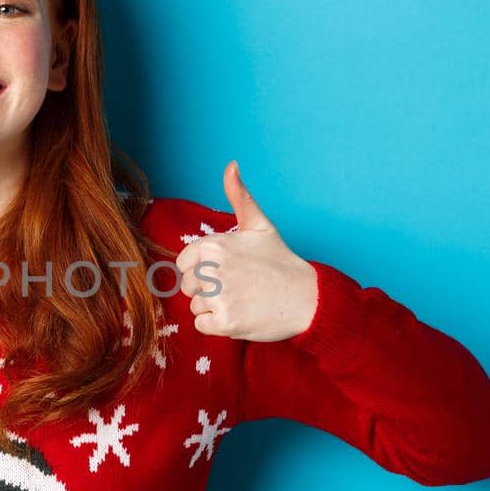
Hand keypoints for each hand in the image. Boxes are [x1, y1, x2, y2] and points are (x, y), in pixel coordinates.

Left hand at [175, 160, 319, 341]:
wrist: (306, 298)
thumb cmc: (280, 262)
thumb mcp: (259, 225)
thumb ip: (240, 196)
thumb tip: (231, 165)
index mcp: (213, 246)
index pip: (183, 264)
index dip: (201, 270)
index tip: (226, 271)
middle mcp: (212, 269)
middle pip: (187, 287)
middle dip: (207, 290)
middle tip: (238, 287)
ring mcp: (218, 296)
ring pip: (195, 307)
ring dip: (214, 309)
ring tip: (241, 300)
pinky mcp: (225, 321)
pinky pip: (202, 326)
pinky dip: (218, 326)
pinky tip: (240, 315)